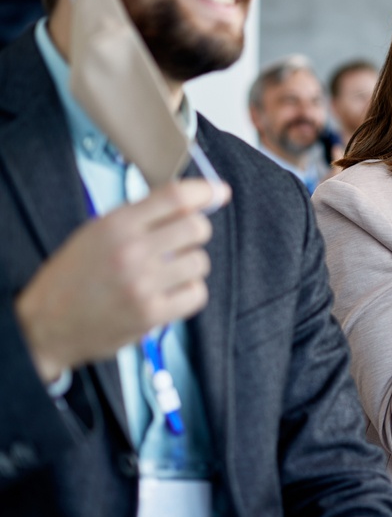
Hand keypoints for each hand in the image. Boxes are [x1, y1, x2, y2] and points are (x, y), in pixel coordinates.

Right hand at [14, 179, 229, 382]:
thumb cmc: (73, 277)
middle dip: (197, 231)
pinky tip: (169, 293)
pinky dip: (189, 292)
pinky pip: (196, 294)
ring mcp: (142, 284)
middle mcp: (131, 251)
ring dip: (191, 265)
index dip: (204, 191)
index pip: (174, 196)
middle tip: (184, 241)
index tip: (219, 192)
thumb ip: (141, 217)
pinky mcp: (151, 314)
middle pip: (196, 228)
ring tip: (169, 272)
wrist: (46, 325)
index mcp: (116, 225)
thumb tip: (192, 201)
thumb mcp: (97, 233)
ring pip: (200, 262)